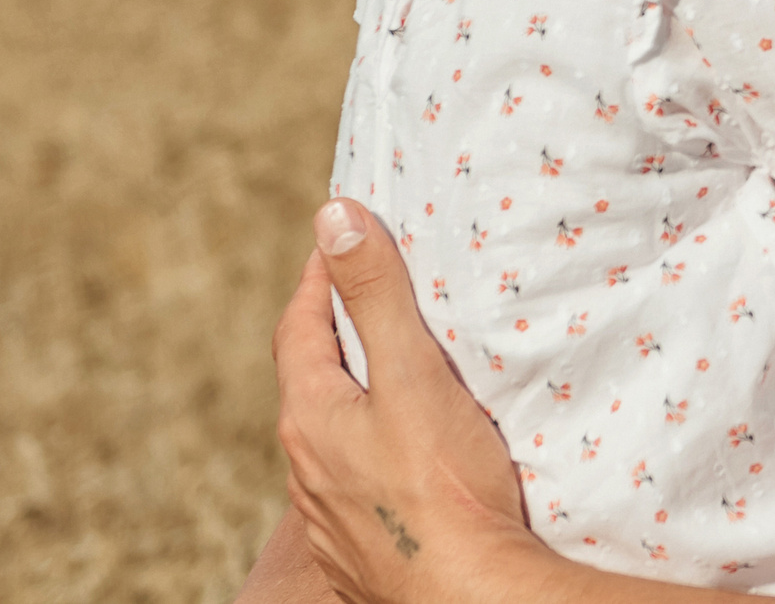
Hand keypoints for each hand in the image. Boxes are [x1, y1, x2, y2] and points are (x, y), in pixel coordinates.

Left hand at [272, 200, 548, 603]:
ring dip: (362, 395)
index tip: (343, 238)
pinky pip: (362, 480)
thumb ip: (377, 298)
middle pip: (314, 382)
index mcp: (312, 418)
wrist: (467, 597)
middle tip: (376, 295)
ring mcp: (332, 514)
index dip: (319, 277)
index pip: (298, 328)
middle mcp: (307, 468)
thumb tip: (333, 218)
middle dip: (342, 334)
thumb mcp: (412, 376)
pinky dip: (381, 448)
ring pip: (338, 436)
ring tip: (404, 370)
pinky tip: (415, 454)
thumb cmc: (444, 489)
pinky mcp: (361, 548)